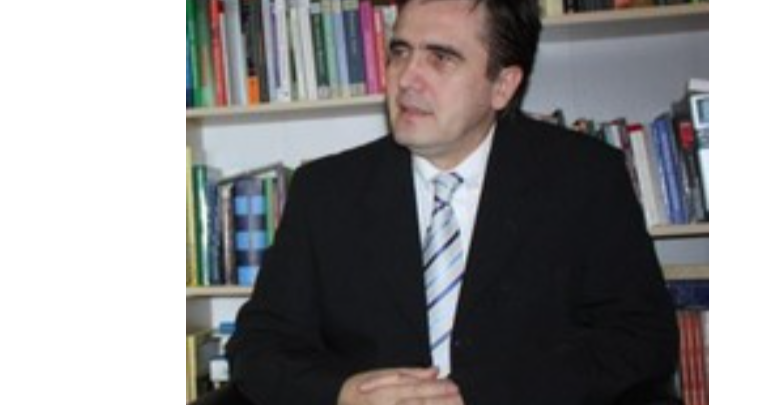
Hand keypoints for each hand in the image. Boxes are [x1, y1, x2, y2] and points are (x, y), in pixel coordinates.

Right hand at [338, 367, 463, 404]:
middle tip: (459, 398)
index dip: (435, 389)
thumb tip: (433, 370)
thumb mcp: (378, 376)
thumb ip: (407, 374)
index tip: (453, 386)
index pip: (414, 390)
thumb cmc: (358, 391)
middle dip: (441, 402)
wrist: (335, 404)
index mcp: (382, 393)